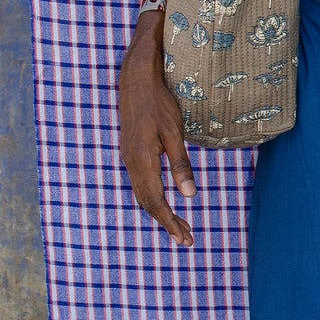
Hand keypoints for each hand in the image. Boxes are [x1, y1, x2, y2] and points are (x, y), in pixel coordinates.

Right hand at [119, 11, 195, 245]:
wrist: (136, 80)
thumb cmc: (159, 104)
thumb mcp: (175, 133)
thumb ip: (180, 164)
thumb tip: (190, 195)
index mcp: (143, 162)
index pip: (156, 203)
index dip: (170, 223)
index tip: (184, 238)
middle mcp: (133, 164)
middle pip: (148, 204)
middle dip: (168, 223)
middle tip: (187, 239)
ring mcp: (129, 159)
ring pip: (144, 195)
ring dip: (161, 212)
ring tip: (181, 225)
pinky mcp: (131, 153)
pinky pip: (141, 184)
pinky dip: (154, 199)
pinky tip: (165, 201)